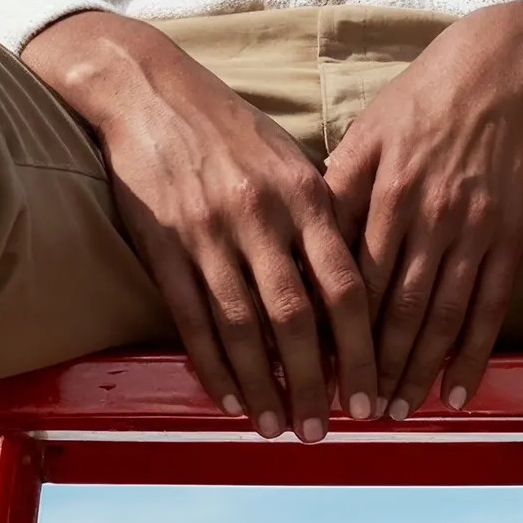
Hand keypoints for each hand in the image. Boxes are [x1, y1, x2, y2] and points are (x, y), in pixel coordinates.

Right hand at [23, 10, 376, 439]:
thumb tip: (354, 280)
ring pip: (244, 328)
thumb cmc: (229, 127)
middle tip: (325, 430)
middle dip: (315, 384)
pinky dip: (213, 364)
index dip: (361, 347)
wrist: (150, 91)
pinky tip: (229, 398)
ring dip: (264, 387)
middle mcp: (261, 217)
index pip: (345, 285)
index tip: (372, 392)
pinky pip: (193, 318)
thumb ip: (322, 214)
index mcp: (303, 194)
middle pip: (297, 319)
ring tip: (278, 428)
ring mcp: (209, 234)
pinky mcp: (164, 246)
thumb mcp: (289, 158)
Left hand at [322, 0, 522, 419]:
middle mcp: (425, 216)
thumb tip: (300, 239)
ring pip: (439, 315)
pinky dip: (473, 353)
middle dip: (372, 365)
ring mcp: (471, 229)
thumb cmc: (421, 102)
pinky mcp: (508, 236)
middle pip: (393, 308)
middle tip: (352, 411)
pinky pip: (489, 307)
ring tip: (398, 411)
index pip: (351, 277)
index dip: (333, 329)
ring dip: (417, 370)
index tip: (314, 369)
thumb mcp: (367, 133)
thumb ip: (336, 188)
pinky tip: (457, 389)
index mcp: (382, 191)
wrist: (499, 73)